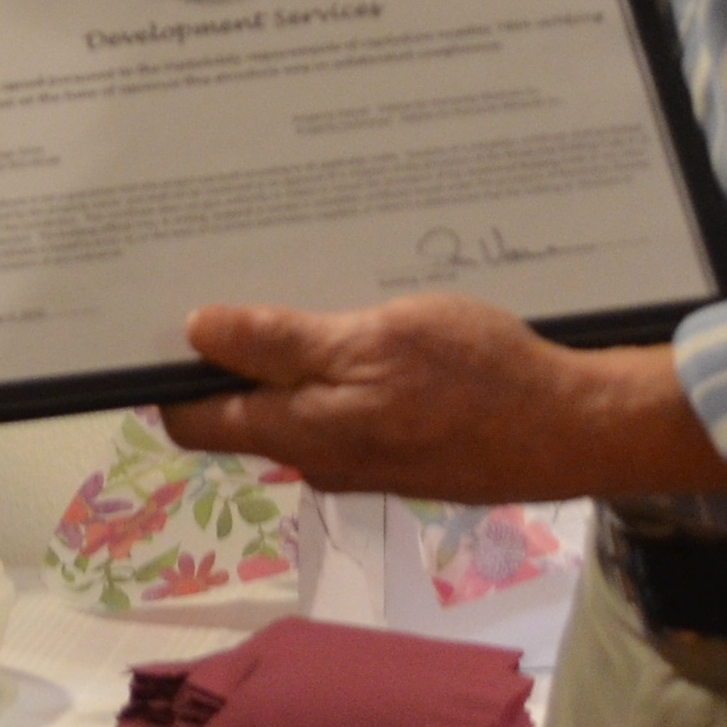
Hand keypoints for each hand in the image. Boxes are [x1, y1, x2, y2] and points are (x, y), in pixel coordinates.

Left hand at [157, 299, 726, 503]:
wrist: (573, 426)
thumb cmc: (476, 377)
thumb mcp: (373, 341)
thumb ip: (283, 343)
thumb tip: (197, 332)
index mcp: (301, 431)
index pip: (196, 418)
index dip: (167, 373)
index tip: (153, 317)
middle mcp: (319, 455)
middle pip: (243, 406)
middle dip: (227, 351)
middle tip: (223, 270)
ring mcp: (362, 455)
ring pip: (299, 400)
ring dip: (290, 351)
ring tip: (293, 275)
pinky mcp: (401, 447)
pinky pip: (348, 403)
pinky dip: (340, 364)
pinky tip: (358, 315)